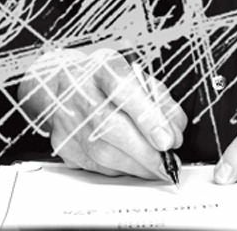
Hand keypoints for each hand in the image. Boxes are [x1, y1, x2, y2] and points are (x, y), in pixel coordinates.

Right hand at [17, 47, 186, 179]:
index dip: (147, 117)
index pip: (124, 89)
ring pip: (104, 153)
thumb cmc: (105, 80)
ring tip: (158, 168)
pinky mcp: (64, 145)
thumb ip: (158, 99)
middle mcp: (81, 92)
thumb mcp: (134, 75)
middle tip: (169, 162)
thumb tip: (175, 129)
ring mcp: (69, 120)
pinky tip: (134, 165)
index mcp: (103, 68)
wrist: (61, 84)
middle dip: (146, 151)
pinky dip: (121, 169)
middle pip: (112, 127)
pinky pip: (96, 166)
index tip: (168, 139)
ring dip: (137, 166)